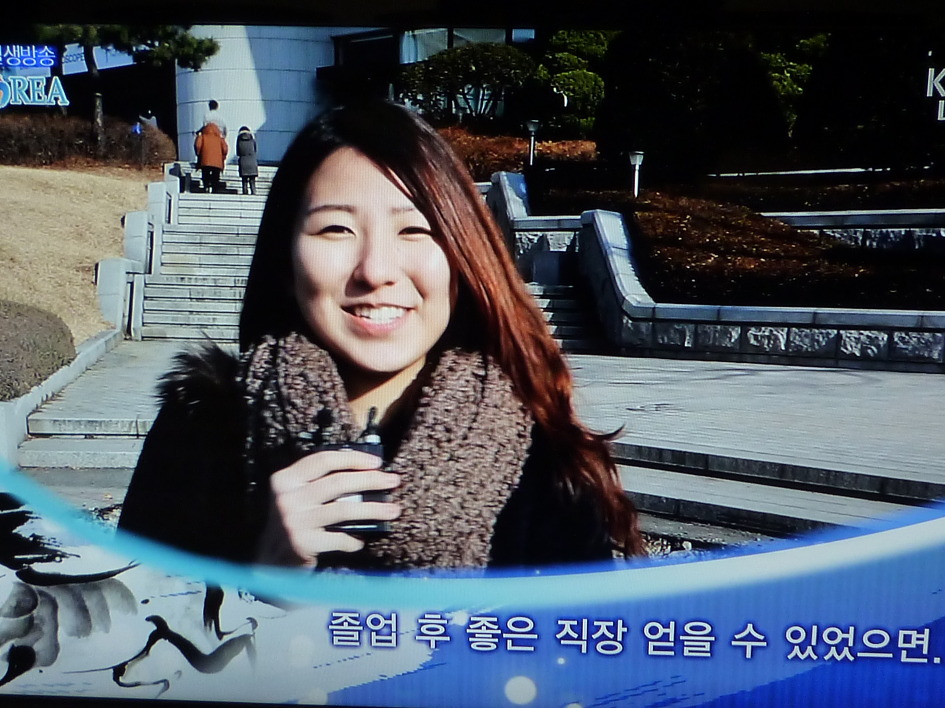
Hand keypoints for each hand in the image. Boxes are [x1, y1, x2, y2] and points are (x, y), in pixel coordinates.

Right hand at [255, 450, 400, 566]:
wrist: (269, 563)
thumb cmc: (293, 523)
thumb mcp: (298, 497)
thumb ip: (320, 484)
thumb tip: (365, 472)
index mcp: (285, 479)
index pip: (323, 460)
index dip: (353, 458)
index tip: (377, 462)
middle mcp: (287, 498)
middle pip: (338, 482)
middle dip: (371, 480)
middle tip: (393, 481)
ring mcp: (294, 521)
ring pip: (344, 509)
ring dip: (373, 509)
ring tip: (393, 509)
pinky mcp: (302, 543)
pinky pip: (338, 538)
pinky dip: (353, 540)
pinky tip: (359, 542)